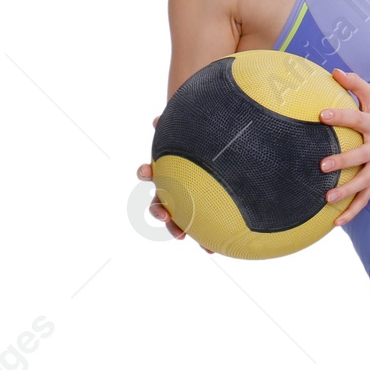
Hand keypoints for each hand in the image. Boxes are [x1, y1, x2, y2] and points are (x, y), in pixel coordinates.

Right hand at [136, 115, 213, 253]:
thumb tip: (156, 120)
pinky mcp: (204, 212)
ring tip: (181, 235)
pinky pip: (202, 227)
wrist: (223, 149)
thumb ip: (174, 126)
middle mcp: (174, 186)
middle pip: (158, 199)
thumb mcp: (191, 132)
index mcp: (170, 167)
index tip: (146, 170)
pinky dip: (204, 239)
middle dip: (157, 209)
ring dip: (175, 227)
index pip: (152, 169)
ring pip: (177, 217)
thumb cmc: (205, 141)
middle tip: (163, 214)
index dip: (146, 171)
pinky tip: (212, 249)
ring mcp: (188, 200)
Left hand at [319, 69, 369, 226]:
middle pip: (362, 156)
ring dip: (348, 192)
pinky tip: (336, 222)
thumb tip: (334, 71)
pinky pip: (365, 199)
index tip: (321, 114)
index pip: (357, 118)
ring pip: (365, 182)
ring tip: (328, 198)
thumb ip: (355, 84)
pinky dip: (352, 212)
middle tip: (323, 165)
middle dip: (344, 161)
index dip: (340, 116)